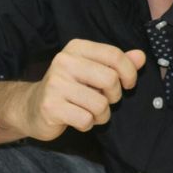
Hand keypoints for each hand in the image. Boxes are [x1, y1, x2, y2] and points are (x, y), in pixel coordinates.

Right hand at [16, 39, 145, 140]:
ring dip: (101, 114)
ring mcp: (55, 84)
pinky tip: (77, 119)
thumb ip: (117, 63)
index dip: (129, 72)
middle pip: (110, 80)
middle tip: (104, 100)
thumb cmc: (69, 88)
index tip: (128, 84)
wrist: (31, 107)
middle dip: (114, 96)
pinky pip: (86, 120)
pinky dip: (88, 124)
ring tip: (89, 111)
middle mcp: (64, 61)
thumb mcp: (92, 70)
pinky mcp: (51, 106)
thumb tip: (141, 57)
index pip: (114, 55)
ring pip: (100, 104)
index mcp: (76, 48)